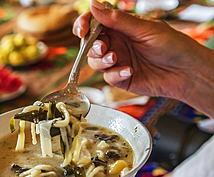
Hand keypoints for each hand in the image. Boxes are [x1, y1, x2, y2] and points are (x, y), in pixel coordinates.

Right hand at [73, 0, 213, 117]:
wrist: (185, 72)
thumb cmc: (171, 45)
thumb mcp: (144, 29)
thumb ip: (117, 20)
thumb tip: (93, 5)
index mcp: (120, 27)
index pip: (94, 23)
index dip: (83, 25)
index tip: (81, 30)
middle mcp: (116, 43)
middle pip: (90, 44)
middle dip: (92, 46)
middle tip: (103, 48)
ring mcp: (117, 61)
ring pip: (95, 62)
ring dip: (102, 61)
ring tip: (116, 59)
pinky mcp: (120, 78)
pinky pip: (107, 77)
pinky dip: (115, 74)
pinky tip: (129, 71)